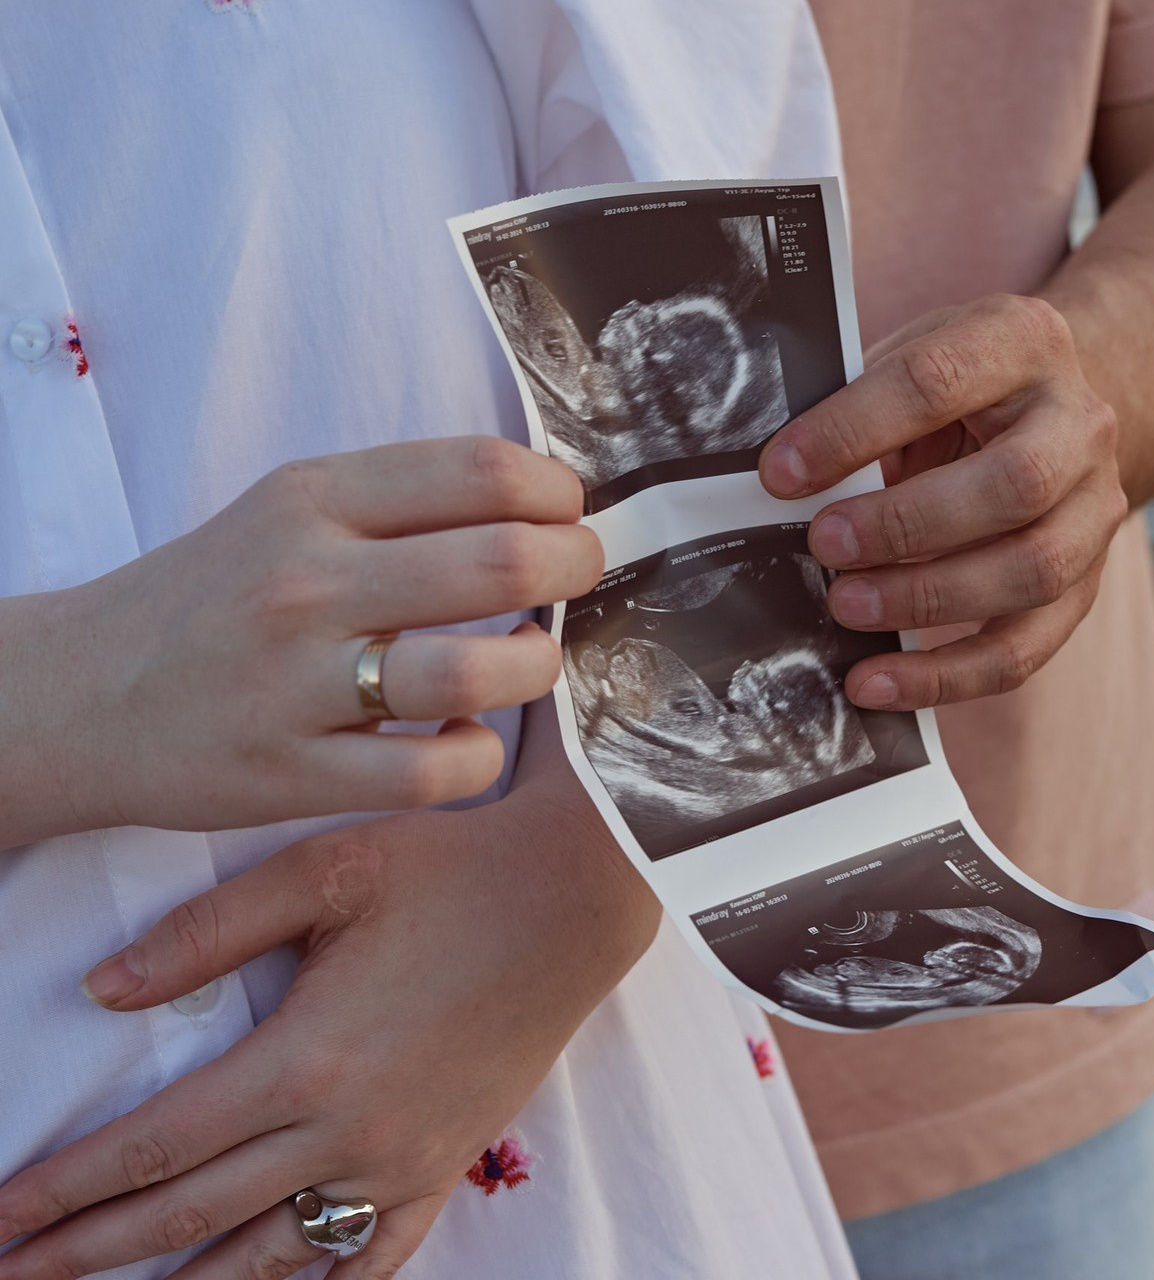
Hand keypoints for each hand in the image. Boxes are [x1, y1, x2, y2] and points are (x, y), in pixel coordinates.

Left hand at [0, 768, 657, 1277]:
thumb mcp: (326, 871)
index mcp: (308, 1058)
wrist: (573, 896)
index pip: (153, 1149)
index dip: (65, 1190)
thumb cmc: (451, 871)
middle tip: (15, 1274)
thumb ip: (209, 932)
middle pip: (190, 1218)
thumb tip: (104, 991)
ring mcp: (403, 1159)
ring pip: (269, 1258)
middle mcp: (349, 1131)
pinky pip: (372, 1256)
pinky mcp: (447, 1162)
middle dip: (88, 1253)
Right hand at [14, 437, 601, 840]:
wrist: (82, 693)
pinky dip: (480, 755)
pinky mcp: (291, 775)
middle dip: (575, 567)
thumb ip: (399, 502)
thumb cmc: (212, 598)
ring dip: (537, 666)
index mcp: (312, 499)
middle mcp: (305, 581)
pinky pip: (433, 772)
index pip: (479, 470)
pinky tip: (467, 738)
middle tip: (578, 575)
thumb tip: (537, 505)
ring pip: (476, 673)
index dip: (558, 492)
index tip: (567, 513)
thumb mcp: (287, 512)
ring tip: (528, 660)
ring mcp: (295, 684)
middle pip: (501, 562)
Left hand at [758, 294, 1126, 707]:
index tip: (779, 473)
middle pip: (1014, 483)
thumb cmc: (949, 392)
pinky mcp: (1084, 584)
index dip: (851, 431)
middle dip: (905, 523)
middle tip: (823, 543)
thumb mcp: (905, 366)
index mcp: (1020, 343)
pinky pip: (1024, 646)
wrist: (1043, 410)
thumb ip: (853, 412)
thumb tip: (776, 483)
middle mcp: (1079, 424)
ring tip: (844, 607)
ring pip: (1032, 570)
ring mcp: (1094, 509)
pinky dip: (945, 676)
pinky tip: (874, 683)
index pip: (937, 383)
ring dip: (927, 598)